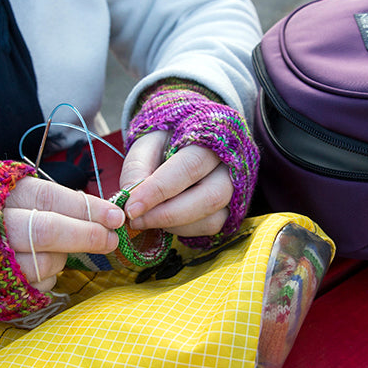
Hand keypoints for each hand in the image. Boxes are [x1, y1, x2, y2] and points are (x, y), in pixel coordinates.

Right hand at [3, 177, 124, 289]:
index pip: (50, 197)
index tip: (115, 216)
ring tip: (58, 250)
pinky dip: (46, 278)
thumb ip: (41, 199)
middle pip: (48, 231)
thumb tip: (95, 210)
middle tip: (111, 239)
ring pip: (43, 263)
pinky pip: (34, 286)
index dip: (87, 207)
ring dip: (61, 258)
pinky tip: (39, 267)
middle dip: (86, 235)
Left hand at [118, 131, 233, 237]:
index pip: (188, 167)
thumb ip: (137, 167)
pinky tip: (165, 220)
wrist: (195, 138)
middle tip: (136, 220)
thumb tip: (130, 202)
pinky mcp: (233, 209)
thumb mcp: (149, 141)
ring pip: (213, 218)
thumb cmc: (170, 138)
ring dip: (174, 225)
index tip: (131, 208)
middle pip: (209, 197)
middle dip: (167, 214)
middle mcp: (232, 164)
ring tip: (147, 218)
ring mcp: (237, 189)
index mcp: (212, 137)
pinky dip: (184, 230)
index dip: (158, 190)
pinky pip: (211, 228)